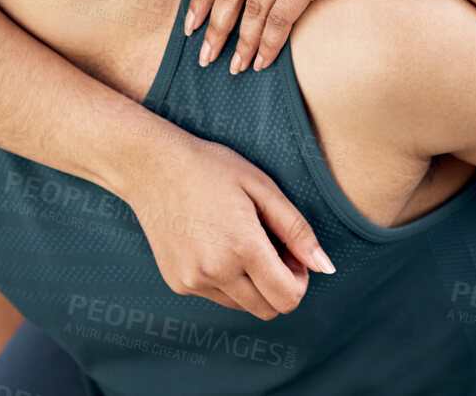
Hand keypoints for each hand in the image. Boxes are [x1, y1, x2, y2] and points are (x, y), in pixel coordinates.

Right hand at [117, 125, 334, 318]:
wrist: (151, 166)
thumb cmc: (210, 168)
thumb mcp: (261, 187)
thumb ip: (296, 230)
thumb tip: (325, 267)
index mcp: (242, 247)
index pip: (288, 298)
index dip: (299, 279)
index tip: (290, 252)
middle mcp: (216, 272)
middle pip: (269, 309)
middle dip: (280, 285)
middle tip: (270, 247)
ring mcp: (193, 282)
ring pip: (244, 307)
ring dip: (254, 285)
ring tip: (241, 243)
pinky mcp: (179, 284)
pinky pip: (218, 298)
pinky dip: (228, 282)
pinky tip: (217, 246)